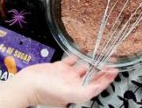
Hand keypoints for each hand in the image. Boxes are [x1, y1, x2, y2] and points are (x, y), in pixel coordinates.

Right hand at [0, 56, 116, 107]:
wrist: (26, 85)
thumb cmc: (44, 91)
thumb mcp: (68, 94)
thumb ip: (85, 92)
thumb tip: (98, 89)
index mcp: (77, 91)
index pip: (97, 84)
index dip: (107, 78)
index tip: (115, 69)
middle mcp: (74, 83)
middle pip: (92, 75)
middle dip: (102, 67)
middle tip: (112, 58)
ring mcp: (66, 75)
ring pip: (83, 66)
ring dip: (92, 60)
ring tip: (101, 52)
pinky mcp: (58, 68)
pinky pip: (71, 60)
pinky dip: (78, 54)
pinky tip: (83, 48)